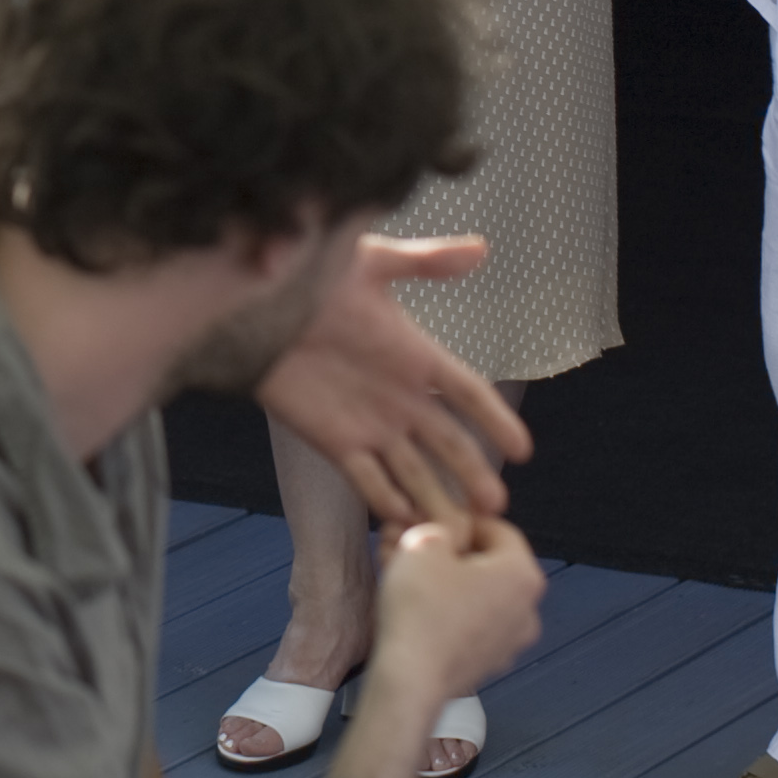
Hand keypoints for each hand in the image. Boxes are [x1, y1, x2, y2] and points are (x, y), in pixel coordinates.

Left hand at [255, 233, 527, 530]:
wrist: (255, 307)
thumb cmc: (314, 279)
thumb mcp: (371, 263)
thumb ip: (425, 261)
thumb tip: (481, 248)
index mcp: (417, 357)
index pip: (468, 394)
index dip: (494, 419)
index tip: (521, 449)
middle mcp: (402, 398)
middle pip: (448, 443)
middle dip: (472, 473)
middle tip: (495, 507)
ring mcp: (370, 424)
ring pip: (413, 470)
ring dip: (436, 497)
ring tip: (457, 530)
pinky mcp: (334, 441)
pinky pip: (366, 477)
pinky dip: (384, 499)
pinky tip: (402, 520)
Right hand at [372, 515, 546, 715]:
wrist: (411, 678)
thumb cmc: (422, 613)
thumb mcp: (424, 543)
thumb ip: (442, 526)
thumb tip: (446, 532)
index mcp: (522, 574)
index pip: (498, 528)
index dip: (461, 520)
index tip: (437, 521)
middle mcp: (527, 609)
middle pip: (489, 565)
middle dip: (452, 554)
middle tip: (418, 549)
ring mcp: (510, 641)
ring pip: (477, 596)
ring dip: (447, 583)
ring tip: (409, 576)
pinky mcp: (488, 662)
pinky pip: (471, 624)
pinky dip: (449, 612)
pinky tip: (417, 608)